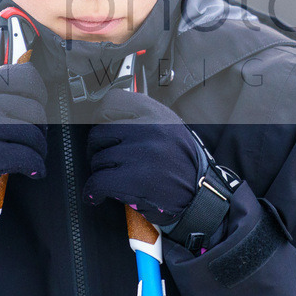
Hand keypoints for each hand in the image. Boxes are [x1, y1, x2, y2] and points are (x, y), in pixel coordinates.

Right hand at [0, 63, 48, 191]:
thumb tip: (36, 92)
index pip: (24, 76)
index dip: (39, 93)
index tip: (39, 105)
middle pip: (34, 109)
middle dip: (41, 128)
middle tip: (34, 139)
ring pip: (33, 134)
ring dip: (39, 149)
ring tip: (32, 155)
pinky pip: (27, 157)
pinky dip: (35, 166)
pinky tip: (33, 169)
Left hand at [83, 89, 204, 225]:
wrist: (201, 194)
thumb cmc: (182, 165)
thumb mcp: (169, 129)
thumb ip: (142, 119)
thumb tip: (107, 118)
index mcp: (156, 114)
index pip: (113, 101)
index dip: (101, 117)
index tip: (101, 129)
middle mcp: (149, 129)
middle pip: (99, 133)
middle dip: (97, 150)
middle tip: (105, 160)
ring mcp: (141, 153)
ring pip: (98, 159)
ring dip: (101, 173)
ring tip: (113, 179)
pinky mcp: (135, 179)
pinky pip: (98, 181)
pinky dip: (94, 191)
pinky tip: (99, 194)